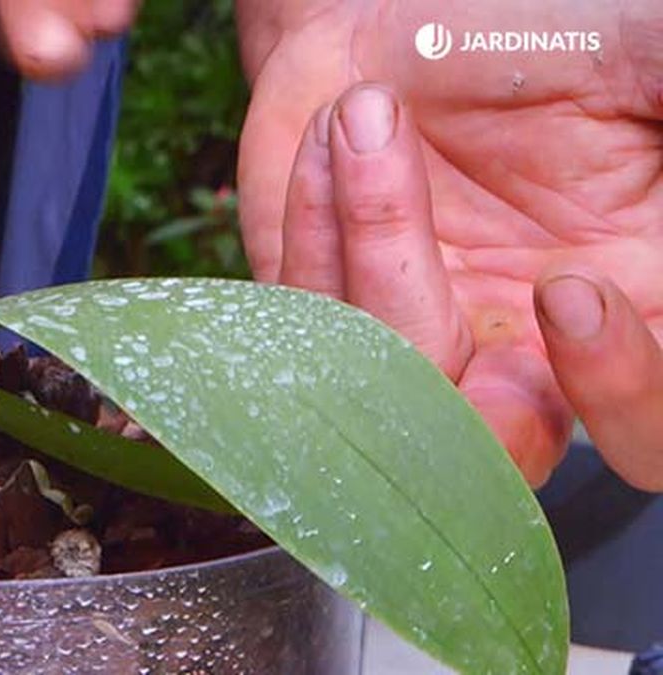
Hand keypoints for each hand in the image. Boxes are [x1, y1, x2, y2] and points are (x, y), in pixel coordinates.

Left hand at [267, 77, 662, 488]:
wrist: (388, 25)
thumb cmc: (526, 40)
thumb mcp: (629, 54)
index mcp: (626, 309)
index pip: (648, 422)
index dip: (624, 391)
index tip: (568, 291)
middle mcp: (519, 354)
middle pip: (509, 458)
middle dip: (475, 412)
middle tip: (452, 288)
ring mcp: (410, 347)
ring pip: (385, 382)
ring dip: (374, 238)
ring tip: (366, 113)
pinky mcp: (319, 327)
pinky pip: (303, 322)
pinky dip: (313, 219)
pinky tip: (331, 135)